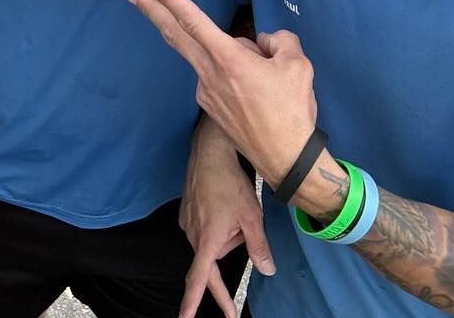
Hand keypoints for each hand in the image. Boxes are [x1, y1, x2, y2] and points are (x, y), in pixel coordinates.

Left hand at [124, 0, 316, 186]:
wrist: (287, 159)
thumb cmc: (292, 111)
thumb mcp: (298, 64)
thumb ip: (278, 40)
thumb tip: (261, 42)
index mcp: (228, 59)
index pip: (192, 19)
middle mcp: (209, 73)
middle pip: (175, 34)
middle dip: (151, 10)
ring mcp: (205, 91)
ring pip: (210, 57)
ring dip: (230, 55)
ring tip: (268, 80)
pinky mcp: (208, 106)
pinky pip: (217, 76)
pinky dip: (232, 73)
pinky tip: (257, 92)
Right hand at [179, 117, 273, 317]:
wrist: (209, 151)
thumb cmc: (231, 183)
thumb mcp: (252, 216)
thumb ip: (259, 247)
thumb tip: (267, 270)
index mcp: (208, 240)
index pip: (200, 279)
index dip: (193, 302)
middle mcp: (192, 234)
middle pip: (212, 261)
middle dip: (229, 252)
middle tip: (240, 236)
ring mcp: (186, 223)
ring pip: (211, 243)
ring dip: (226, 236)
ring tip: (234, 208)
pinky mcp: (185, 212)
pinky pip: (205, 230)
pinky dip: (218, 225)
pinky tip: (223, 203)